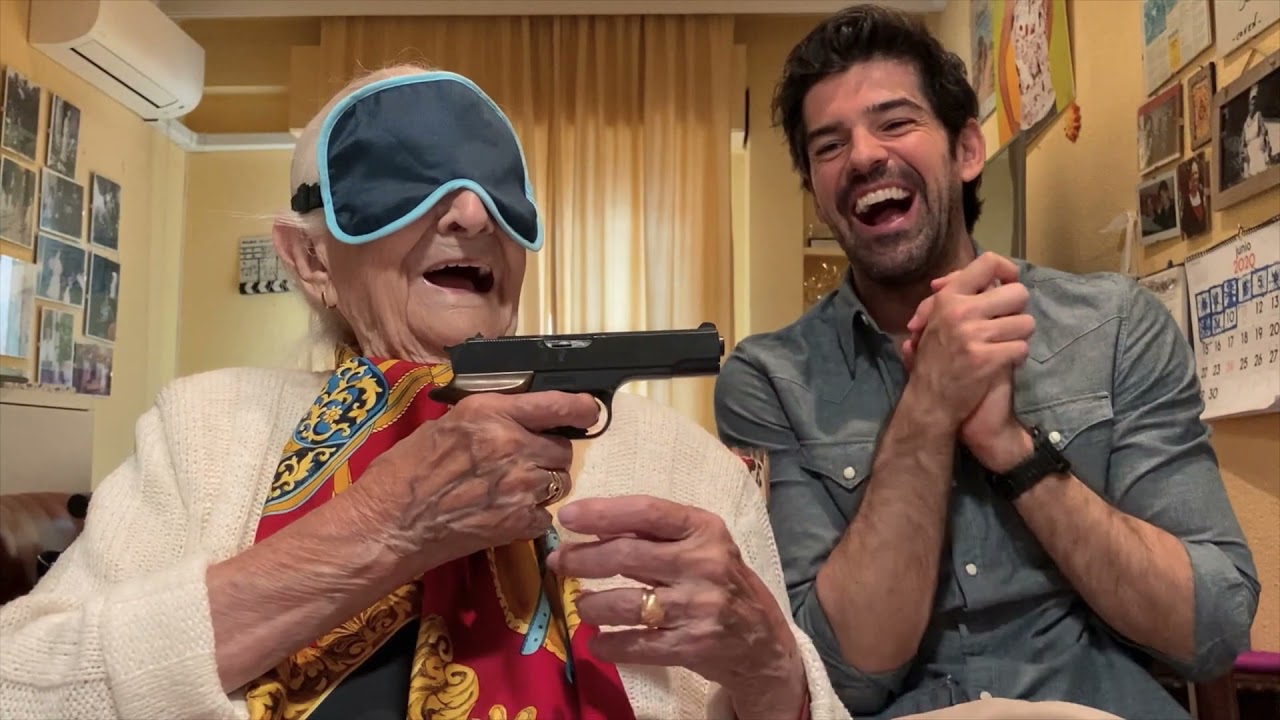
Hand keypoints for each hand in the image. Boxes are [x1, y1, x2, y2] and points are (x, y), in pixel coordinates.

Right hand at [356, 391, 599, 566]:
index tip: (588, 411)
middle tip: (523, 464)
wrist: (387, 525)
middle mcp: (511, 444)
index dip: (581, 409)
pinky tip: (501, 515)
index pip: (557, 404)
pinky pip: (546, 515)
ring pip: (559, 482)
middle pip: (563, 449)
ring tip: (508, 491)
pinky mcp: (520, 521)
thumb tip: (520, 418)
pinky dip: (530, 517)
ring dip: (542, 485)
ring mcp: (519, 484)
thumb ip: (488, 419)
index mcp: (490, 413)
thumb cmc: (403, 473)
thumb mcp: (444, 426)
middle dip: (549, 456)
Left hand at [548, 496, 807, 719]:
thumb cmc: (720, 581)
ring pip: (626, 602)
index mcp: (705, 529)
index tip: (568, 517)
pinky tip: (595, 641)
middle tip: (559, 562)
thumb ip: (657, 533)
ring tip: (580, 604)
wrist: (762, 640)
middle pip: (627, 555)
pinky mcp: (692, 645)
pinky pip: (637, 644)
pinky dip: (608, 644)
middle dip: (582, 558)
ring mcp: (699, 606)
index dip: (602, 512)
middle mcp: (704, 563)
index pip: (647, 512)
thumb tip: (594, 525)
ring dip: (591, 604)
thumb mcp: (702, 545)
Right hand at [899, 253, 1031, 428]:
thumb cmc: (933, 359)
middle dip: (1017, 310)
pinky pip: (1022, 348)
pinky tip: (1004, 363)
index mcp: (948, 298)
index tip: (1008, 283)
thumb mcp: (933, 321)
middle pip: (1017, 293)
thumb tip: (947, 279)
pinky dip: (1017, 357)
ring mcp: (974, 336)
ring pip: (1026, 323)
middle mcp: (960, 312)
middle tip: (1006, 324)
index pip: (988, 263)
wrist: (929, 401)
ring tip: (1005, 345)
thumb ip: (947, 297)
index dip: (1007, 270)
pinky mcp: (986, 359)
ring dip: (1019, 336)